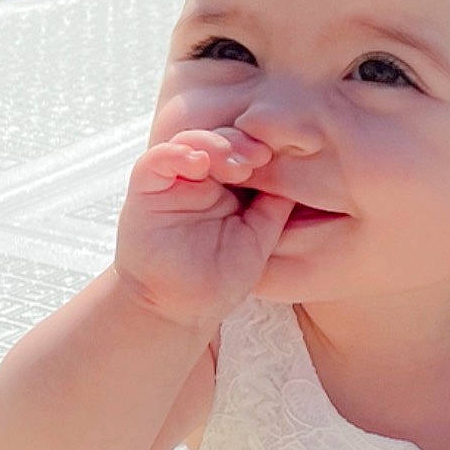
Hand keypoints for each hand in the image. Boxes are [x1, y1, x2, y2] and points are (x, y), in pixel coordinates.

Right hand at [115, 128, 291, 329]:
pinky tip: (197, 161)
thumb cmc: (220, 278)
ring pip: (190, 142)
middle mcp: (201, 179)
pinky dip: (176, 154)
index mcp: (229, 187)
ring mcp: (173, 182)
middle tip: (261, 156)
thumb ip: (273, 208)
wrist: (180, 308)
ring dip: (214, 145)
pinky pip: (156, 161)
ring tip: (235, 162)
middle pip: (220, 141)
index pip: (244, 152)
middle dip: (242, 143)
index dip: (262, 148)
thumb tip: (303, 176)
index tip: (280, 156)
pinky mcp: (146, 190)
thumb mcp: (259, 240)